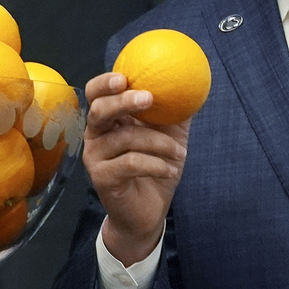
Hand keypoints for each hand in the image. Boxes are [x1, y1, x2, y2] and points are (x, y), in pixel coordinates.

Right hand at [80, 72, 189, 264]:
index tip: (124, 77)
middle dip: (123, 101)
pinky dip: (156, 164)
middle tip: (149, 98)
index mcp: (108, 121)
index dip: (104, 83)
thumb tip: (193, 83)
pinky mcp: (102, 178)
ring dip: (159, 143)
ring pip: (125, 138)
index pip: (96, 94)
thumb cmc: (155, 169)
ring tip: (181, 153)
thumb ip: (175, 111)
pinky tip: (170, 170)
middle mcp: (95, 136)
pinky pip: (131, 163)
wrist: (147, 212)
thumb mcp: (170, 137)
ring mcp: (95, 158)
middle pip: (99, 110)